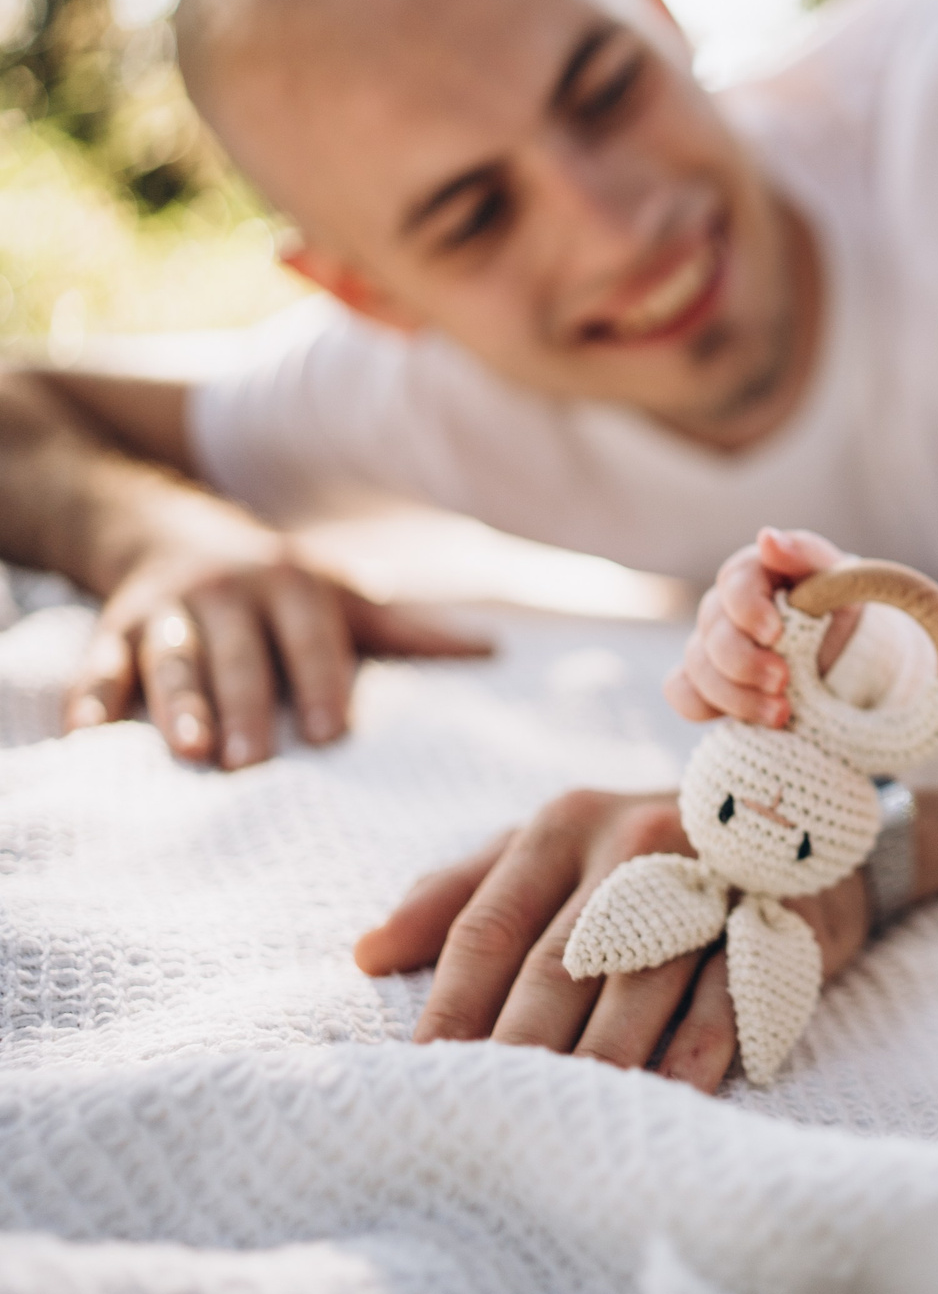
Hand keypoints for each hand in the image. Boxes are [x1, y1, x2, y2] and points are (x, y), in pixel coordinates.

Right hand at [71, 513, 491, 768]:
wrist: (171, 530)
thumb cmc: (281, 587)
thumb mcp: (344, 597)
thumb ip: (410, 631)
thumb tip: (493, 651)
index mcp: (294, 586)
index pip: (312, 636)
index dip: (321, 680)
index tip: (330, 733)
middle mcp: (228, 593)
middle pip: (239, 653)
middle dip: (245, 705)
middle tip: (252, 763)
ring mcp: (167, 609)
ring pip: (171, 657)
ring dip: (177, 703)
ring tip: (187, 751)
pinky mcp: (112, 628)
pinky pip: (98, 663)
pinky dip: (92, 697)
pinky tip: (88, 736)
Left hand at [350, 786, 871, 1092]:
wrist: (803, 809)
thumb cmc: (649, 846)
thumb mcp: (557, 845)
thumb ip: (463, 891)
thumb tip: (366, 954)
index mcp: (563, 824)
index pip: (488, 928)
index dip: (451, 1009)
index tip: (420, 1080)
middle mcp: (632, 842)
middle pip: (557, 966)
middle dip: (518, 1051)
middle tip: (483, 1121)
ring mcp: (709, 877)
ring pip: (638, 985)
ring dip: (600, 1061)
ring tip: (563, 1126)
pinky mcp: (775, 915)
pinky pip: (727, 991)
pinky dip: (696, 1048)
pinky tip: (666, 1097)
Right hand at [665, 527, 860, 728]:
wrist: (850, 653)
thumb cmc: (842, 605)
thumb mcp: (839, 577)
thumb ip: (805, 554)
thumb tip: (767, 539)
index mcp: (755, 573)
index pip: (734, 583)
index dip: (748, 610)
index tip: (776, 634)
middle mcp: (725, 607)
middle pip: (713, 634)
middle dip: (745, 663)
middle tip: (784, 682)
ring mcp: (712, 646)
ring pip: (697, 669)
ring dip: (736, 697)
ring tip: (782, 714)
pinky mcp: (709, 682)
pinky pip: (682, 693)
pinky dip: (704, 707)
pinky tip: (746, 721)